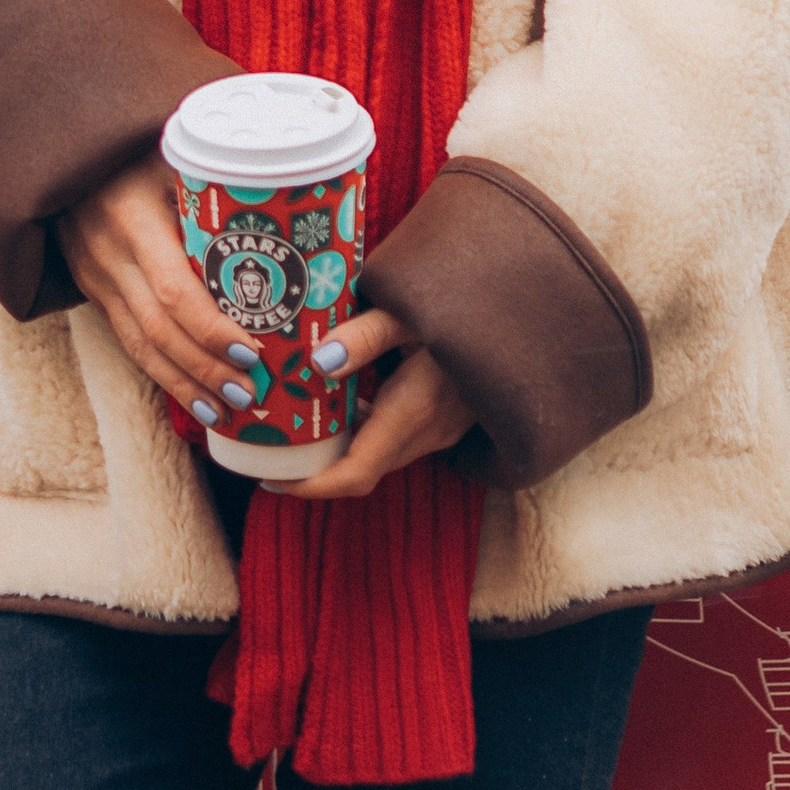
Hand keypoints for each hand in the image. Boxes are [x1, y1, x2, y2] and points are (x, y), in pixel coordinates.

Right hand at [58, 153, 248, 419]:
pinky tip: (192, 395)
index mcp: (131, 215)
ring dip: (184, 383)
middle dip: (205, 367)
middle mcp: (106, 252)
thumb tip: (298, 213)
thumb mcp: (176, 153)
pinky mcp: (91, 288)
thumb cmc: (141, 145)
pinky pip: (126, 339)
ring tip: (227, 410)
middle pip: (158, 329)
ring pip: (138, 345)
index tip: (253, 352)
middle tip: (249, 393)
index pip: (173, 289)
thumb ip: (219, 184)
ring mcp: (93, 275)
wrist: (69, 148)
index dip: (211, 328)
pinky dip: (160, 373)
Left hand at [287, 307, 473, 500]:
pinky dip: (364, 431)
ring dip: (340, 450)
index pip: (356, 473)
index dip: (311, 485)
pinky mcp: (447, 418)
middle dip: (316, 470)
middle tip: (269, 452)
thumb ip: (366, 335)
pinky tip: (343, 400)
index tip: (271, 479)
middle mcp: (427, 430)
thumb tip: (317, 363)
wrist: (519, 313)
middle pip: (363, 469)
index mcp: (414, 410)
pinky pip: (397, 439)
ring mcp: (441, 428)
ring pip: (380, 455)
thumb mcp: (411, 310)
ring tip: (294, 427)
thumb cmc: (465, 304)